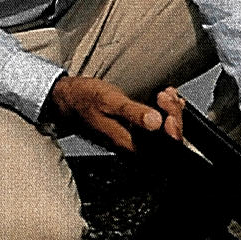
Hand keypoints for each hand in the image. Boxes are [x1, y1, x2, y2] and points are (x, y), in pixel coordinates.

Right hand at [47, 74, 177, 152]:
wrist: (67, 101)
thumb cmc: (85, 100)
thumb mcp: (110, 100)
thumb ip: (133, 112)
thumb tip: (155, 122)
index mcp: (128, 144)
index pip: (163, 146)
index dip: (173, 126)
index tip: (169, 105)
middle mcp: (132, 146)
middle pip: (166, 140)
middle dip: (172, 114)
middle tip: (166, 95)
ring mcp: (133, 140)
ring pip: (161, 132)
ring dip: (168, 111)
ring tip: (164, 93)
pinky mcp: (131, 132)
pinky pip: (154, 126)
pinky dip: (162, 110)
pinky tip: (161, 98)